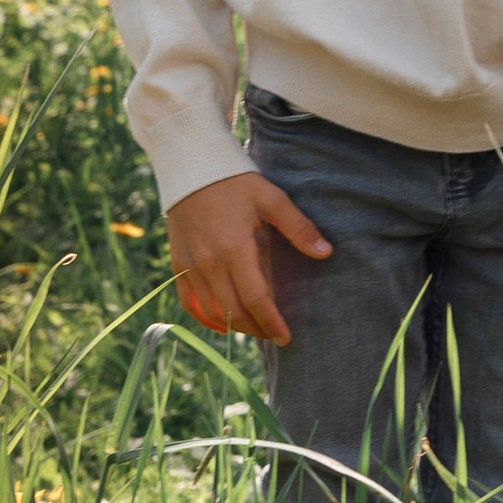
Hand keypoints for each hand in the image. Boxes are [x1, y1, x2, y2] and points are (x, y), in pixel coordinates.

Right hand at [167, 168, 331, 344]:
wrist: (191, 166)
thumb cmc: (235, 181)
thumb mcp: (271, 198)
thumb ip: (298, 228)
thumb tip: (325, 252)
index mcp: (234, 249)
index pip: (254, 298)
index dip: (271, 321)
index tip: (285, 336)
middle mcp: (208, 263)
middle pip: (232, 311)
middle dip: (255, 329)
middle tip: (274, 335)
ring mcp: (189, 265)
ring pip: (211, 311)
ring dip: (233, 325)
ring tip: (255, 328)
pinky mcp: (177, 263)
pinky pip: (188, 302)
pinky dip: (204, 318)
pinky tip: (221, 323)